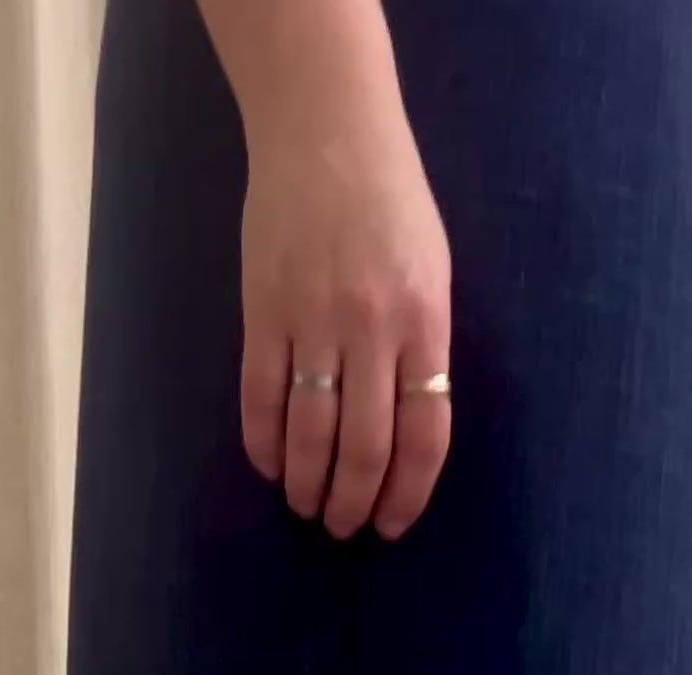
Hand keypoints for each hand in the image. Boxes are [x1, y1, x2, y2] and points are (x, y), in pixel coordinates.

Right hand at [235, 94, 452, 541]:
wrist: (326, 130)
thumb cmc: (389, 201)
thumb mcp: (431, 271)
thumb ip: (422, 347)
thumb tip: (406, 427)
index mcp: (425, 322)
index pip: (425, 434)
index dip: (408, 493)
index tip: (391, 524)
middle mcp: (372, 328)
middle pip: (364, 447)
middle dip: (353, 502)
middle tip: (343, 526)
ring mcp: (314, 320)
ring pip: (309, 433)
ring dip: (307, 484)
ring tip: (306, 505)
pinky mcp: (263, 311)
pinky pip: (260, 397)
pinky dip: (263, 443)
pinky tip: (269, 466)